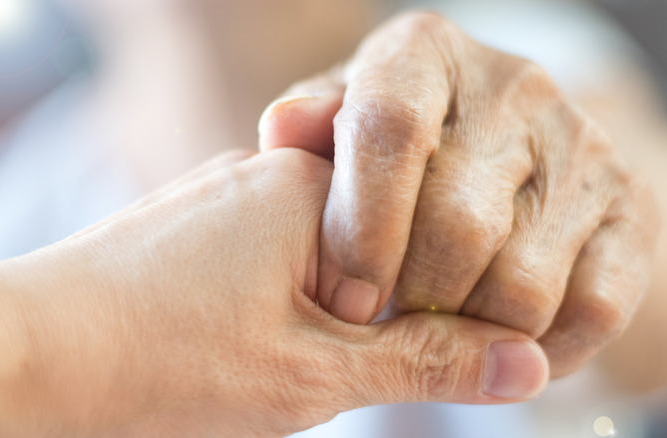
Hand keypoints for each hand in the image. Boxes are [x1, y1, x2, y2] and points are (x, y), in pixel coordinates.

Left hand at [0, 149, 545, 436]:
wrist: (26, 353)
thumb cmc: (163, 364)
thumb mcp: (311, 377)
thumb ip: (425, 363)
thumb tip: (528, 364)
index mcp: (316, 190)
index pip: (435, 237)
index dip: (453, 311)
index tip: (449, 365)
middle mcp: (278, 172)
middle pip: (389, 240)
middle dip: (394, 313)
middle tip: (344, 373)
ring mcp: (236, 190)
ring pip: (335, 251)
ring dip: (339, 312)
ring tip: (278, 361)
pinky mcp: (207, 220)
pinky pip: (284, 252)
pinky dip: (294, 299)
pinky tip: (249, 336)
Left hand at [259, 12, 658, 376]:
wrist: (497, 153)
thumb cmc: (389, 151)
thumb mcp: (336, 129)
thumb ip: (310, 135)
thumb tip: (284, 128)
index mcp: (421, 54)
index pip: (390, 131)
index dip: (362, 233)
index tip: (344, 300)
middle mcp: (511, 87)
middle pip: (458, 224)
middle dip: (410, 300)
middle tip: (383, 326)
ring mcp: (580, 147)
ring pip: (522, 284)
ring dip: (466, 334)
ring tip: (429, 333)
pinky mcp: (630, 209)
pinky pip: (594, 309)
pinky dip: (537, 351)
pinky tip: (490, 345)